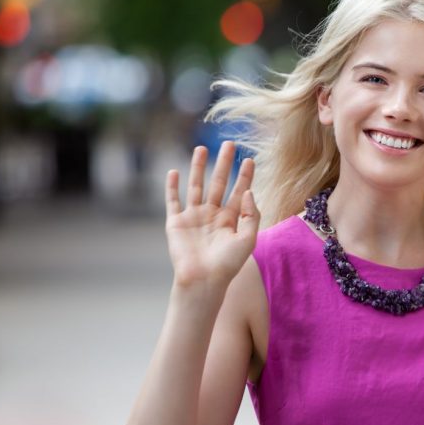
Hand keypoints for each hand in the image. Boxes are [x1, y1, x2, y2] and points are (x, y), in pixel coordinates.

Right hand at [165, 142, 259, 289]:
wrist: (203, 280)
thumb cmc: (228, 264)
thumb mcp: (248, 239)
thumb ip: (252, 215)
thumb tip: (248, 191)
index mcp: (231, 220)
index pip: (239, 192)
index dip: (245, 176)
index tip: (250, 159)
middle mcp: (212, 215)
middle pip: (219, 183)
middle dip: (224, 164)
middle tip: (230, 144)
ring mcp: (194, 217)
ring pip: (196, 186)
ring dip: (198, 167)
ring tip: (201, 148)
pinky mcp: (176, 222)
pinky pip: (173, 201)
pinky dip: (172, 187)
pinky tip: (174, 172)